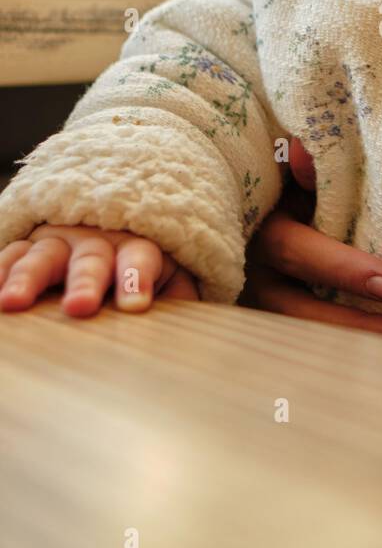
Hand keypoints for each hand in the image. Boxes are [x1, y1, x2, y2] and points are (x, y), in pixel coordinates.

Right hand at [0, 223, 200, 316]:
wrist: (114, 220)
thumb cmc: (144, 265)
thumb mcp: (172, 275)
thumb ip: (181, 298)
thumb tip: (198, 327)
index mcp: (138, 248)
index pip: (141, 259)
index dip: (137, 280)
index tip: (136, 305)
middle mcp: (97, 242)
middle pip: (91, 258)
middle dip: (85, 281)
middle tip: (80, 307)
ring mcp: (59, 242)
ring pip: (42, 256)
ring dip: (27, 278)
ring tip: (13, 303)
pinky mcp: (29, 247)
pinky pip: (11, 254)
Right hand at [240, 137, 381, 344]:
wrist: (258, 196)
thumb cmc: (282, 177)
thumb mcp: (288, 164)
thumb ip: (302, 162)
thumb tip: (303, 154)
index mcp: (258, 229)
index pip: (298, 253)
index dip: (345, 270)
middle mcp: (256, 271)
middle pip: (302, 310)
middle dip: (361, 325)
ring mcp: (262, 299)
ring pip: (306, 331)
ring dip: (361, 343)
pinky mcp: (277, 316)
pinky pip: (313, 338)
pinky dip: (351, 347)